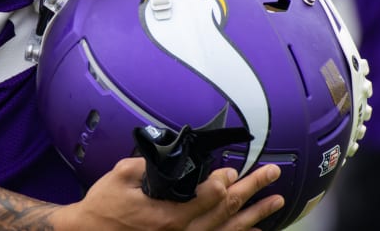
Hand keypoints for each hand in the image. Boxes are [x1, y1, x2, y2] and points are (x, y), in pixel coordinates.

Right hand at [55, 158, 283, 230]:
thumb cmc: (103, 207)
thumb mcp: (120, 176)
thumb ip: (147, 163)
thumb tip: (169, 156)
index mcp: (169, 214)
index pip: (210, 195)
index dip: (225, 180)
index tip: (232, 168)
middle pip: (226, 211)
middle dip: (252, 190)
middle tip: (272, 174)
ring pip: (227, 228)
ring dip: (255, 214)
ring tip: (276, 201)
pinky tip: (255, 230)